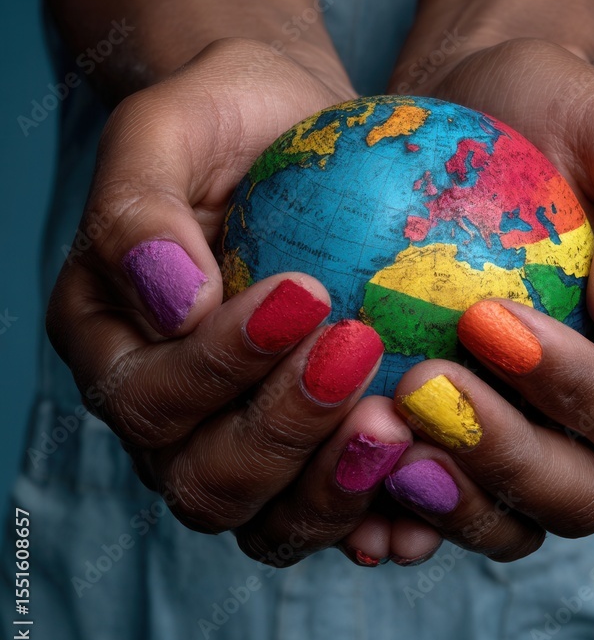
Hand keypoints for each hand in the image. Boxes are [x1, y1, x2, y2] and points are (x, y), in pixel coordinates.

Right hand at [46, 38, 429, 564]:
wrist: (289, 128)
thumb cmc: (220, 118)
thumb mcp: (163, 130)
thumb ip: (139, 210)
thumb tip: (175, 305)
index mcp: (113, 348)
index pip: (150, 397)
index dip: (222, 365)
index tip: (306, 292)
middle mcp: (169, 414)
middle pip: (207, 483)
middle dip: (284, 433)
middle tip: (360, 353)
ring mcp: (243, 441)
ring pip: (272, 521)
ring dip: (337, 486)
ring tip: (402, 424)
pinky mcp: (317, 446)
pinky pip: (343, 506)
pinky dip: (385, 505)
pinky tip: (435, 470)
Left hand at [375, 37, 593, 557]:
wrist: (473, 116)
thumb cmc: (555, 114)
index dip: (574, 388)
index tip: (487, 320)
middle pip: (580, 494)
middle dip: (502, 457)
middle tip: (418, 386)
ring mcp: (530, 438)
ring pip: (507, 520)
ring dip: (444, 497)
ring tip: (375, 433)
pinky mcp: (457, 439)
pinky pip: (432, 500)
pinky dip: (391, 509)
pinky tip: (343, 477)